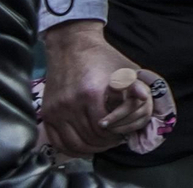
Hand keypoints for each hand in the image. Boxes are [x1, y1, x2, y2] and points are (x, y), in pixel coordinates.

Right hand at [41, 22, 143, 155]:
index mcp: (91, 94)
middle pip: (89, 138)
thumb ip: (135, 85)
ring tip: (99, 144)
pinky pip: (56, 140)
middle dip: (103, 143)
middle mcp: (70, 104)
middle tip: (112, 141)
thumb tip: (146, 98)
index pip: (103, 128)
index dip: (114, 135)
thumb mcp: (123, 68)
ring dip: (88, 148)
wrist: (72, 45)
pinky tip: (82, 145)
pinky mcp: (46, 112)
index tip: (121, 135)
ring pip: (73, 143)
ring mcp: (56, 110)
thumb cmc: (102, 57)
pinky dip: (69, 147)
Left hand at [99, 68, 156, 137]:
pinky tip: (112, 128)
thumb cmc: (116, 94)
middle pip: (131, 107)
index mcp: (136, 85)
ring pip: (132, 118)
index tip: (143, 97)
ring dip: (116, 124)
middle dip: (115, 117)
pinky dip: (122, 129)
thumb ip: (114, 88)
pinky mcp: (146, 119)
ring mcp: (148, 107)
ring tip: (105, 125)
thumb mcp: (112, 89)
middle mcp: (145, 94)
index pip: (139, 87)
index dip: (141, 92)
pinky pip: (134, 127)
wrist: (123, 101)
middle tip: (101, 123)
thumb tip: (116, 86)